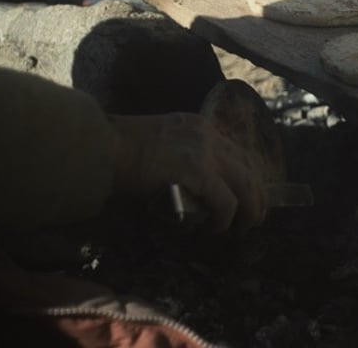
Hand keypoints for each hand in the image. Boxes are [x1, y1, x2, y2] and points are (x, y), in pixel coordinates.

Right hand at [109, 113, 266, 232]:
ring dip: (249, 209)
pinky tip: (217, 230)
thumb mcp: (158, 144)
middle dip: (258, 195)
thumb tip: (189, 185)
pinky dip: (226, 218)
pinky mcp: (198, 170)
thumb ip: (179, 158)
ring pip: (245, 184)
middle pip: (249, 167)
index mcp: (199, 126)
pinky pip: (225, 201)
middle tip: (256, 218)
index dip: (250, 175)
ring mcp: (205, 151)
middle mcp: (208, 135)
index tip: (252, 195)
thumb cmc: (116, 150)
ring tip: (243, 229)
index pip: (238, 150)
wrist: (99, 147)